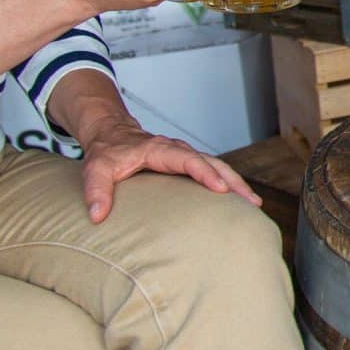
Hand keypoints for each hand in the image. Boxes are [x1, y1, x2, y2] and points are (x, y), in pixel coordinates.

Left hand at [75, 114, 257, 222]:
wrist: (111, 134)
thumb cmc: (107, 152)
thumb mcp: (95, 168)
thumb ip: (96, 190)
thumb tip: (97, 216)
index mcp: (159, 149)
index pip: (188, 159)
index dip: (205, 173)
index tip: (220, 189)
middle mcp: (177, 151)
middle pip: (212, 163)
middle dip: (233, 181)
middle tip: (251, 201)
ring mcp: (185, 157)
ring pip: (217, 167)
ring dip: (236, 184)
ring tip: (254, 204)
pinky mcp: (187, 165)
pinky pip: (212, 171)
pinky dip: (228, 183)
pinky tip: (239, 200)